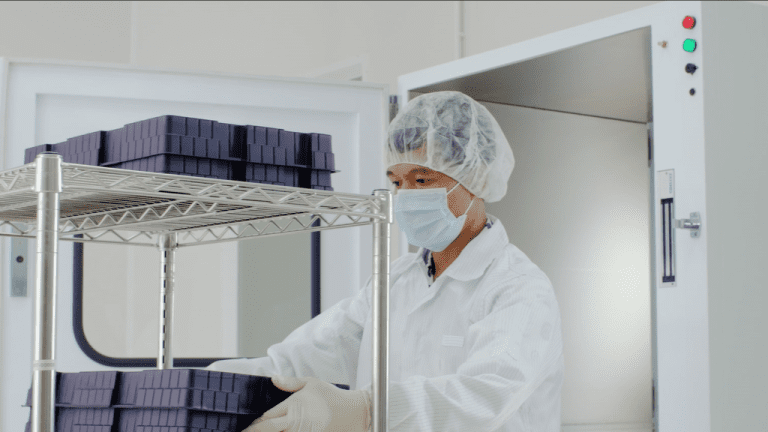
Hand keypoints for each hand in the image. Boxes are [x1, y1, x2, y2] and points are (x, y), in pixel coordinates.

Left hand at [244, 376, 370, 431]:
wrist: (353, 412)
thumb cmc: (332, 396)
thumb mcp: (311, 383)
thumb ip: (290, 383)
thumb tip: (272, 378)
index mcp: (292, 406)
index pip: (266, 419)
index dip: (254, 426)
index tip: (246, 428)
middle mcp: (295, 422)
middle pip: (268, 431)